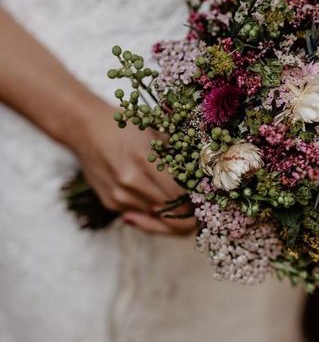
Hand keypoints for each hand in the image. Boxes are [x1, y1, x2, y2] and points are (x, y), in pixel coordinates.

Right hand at [71, 101, 195, 234]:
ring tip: (179, 201)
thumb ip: (179, 157)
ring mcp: (120, 196)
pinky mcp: (111, 203)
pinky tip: (156, 196)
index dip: (196, 201)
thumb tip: (203, 179)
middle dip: (188, 214)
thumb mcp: (157, 134)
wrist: (86, 129)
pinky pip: (141, 215)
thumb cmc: (126, 127)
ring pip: (156, 219)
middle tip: (198, 209)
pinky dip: (152, 211)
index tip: (204, 197)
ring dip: (170, 214)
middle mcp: (132, 183)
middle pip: (170, 215)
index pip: (180, 197)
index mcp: (147, 161)